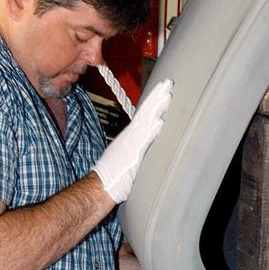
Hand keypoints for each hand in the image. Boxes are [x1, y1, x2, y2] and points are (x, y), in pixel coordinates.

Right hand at [92, 78, 171, 202]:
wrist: (100, 186)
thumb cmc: (114, 174)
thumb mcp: (129, 155)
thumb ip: (141, 145)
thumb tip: (153, 137)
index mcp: (131, 135)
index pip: (144, 113)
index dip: (153, 100)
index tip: (162, 88)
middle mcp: (131, 136)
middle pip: (146, 112)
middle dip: (157, 96)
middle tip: (168, 82)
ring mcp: (131, 145)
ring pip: (146, 122)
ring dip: (157, 108)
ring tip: (167, 96)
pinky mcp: (132, 156)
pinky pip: (143, 142)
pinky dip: (151, 132)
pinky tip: (159, 123)